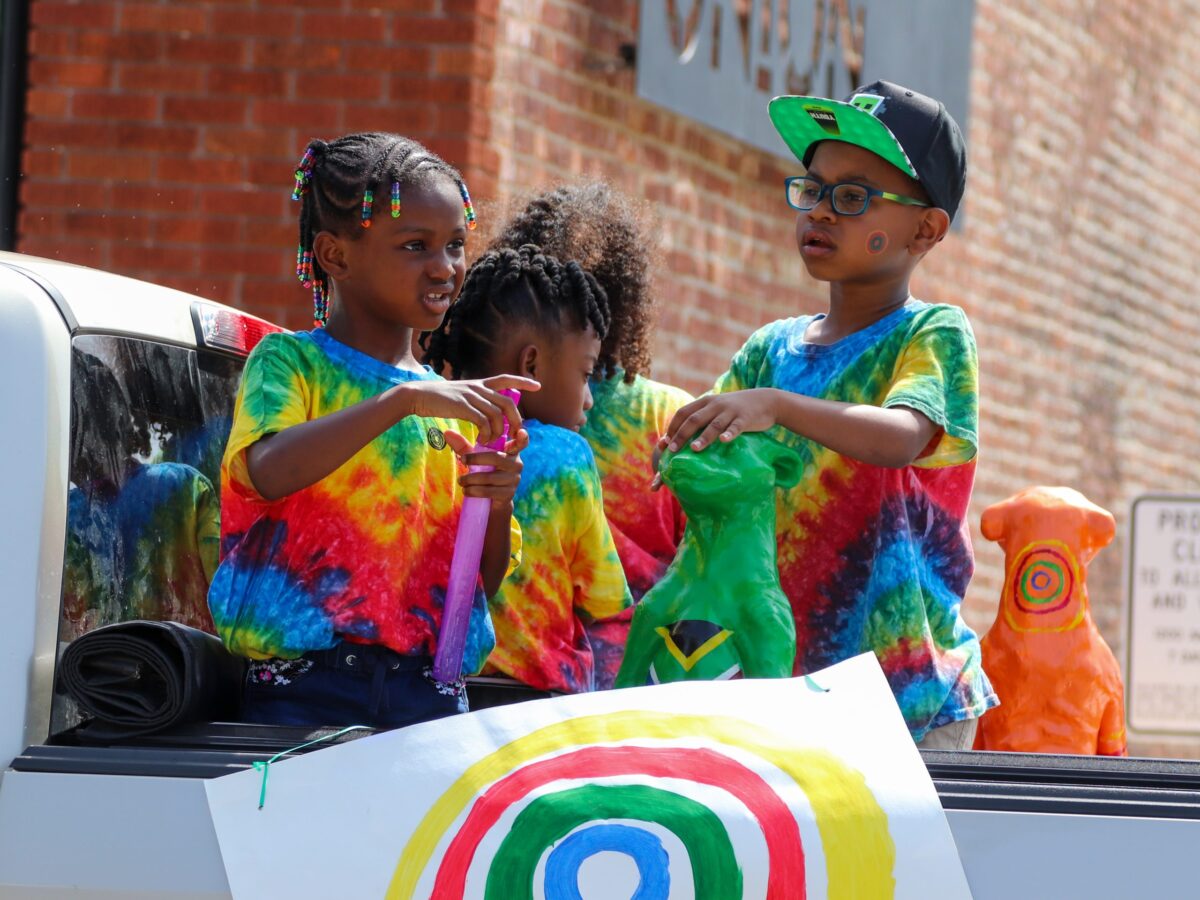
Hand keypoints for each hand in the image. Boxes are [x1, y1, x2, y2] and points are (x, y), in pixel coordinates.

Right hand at [398, 375, 539, 445]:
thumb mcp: (459, 395)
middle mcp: (478, 387)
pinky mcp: (463, 406)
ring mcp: (471, 396)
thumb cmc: (436, 399)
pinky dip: (486, 433)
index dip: (522, 382)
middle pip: (507, 403)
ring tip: (492, 442)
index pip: (505, 378)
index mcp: (478, 384)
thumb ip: (473, 401)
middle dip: (516, 421)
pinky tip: (481, 441)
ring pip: (497, 414)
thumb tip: (483, 414)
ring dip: (498, 432)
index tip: (537, 385)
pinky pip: (483, 421)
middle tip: (516, 435)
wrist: (417, 395)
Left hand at [444, 428, 528, 507]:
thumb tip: (447, 433)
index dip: (523, 437)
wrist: (492, 501)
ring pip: (489, 477)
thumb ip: (463, 446)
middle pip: (496, 458)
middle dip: (475, 459)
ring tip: (461, 481)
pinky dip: (474, 491)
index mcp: (511, 452)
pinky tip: (466, 491)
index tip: (521, 431)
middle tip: (462, 461)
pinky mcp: (508, 494)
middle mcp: (516, 464)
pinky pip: (489, 491)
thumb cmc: (484, 472)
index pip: (521, 442)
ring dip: (471, 479)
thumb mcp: (475, 458)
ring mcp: (514, 480)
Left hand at [659, 389, 779, 452]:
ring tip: (694, 449)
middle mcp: (716, 405)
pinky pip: (736, 427)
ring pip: (713, 425)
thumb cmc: (737, 408)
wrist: (766, 401)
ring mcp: (730, 411)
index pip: (683, 413)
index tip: (664, 443)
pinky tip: (724, 441)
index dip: (672, 427)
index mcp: (706, 401)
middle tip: (672, 450)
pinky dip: (729, 434)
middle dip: (681, 435)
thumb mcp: (717, 407)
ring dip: (703, 437)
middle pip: (694, 419)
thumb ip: (702, 416)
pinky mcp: (745, 419)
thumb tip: (681, 435)